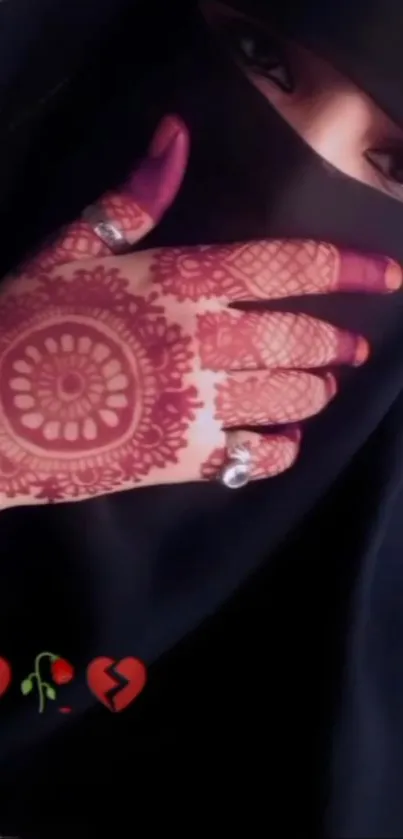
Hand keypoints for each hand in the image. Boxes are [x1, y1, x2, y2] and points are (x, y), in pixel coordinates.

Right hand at [0, 115, 399, 507]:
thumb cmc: (26, 324)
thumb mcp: (72, 249)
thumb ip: (135, 197)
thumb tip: (177, 134)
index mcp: (182, 282)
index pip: (289, 267)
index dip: (350, 266)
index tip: (392, 274)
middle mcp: (204, 341)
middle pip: (301, 337)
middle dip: (336, 341)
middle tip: (351, 347)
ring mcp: (200, 404)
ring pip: (291, 395)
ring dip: (317, 389)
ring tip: (324, 384)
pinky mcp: (187, 459)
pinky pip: (260, 458)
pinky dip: (283, 447)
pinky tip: (285, 438)